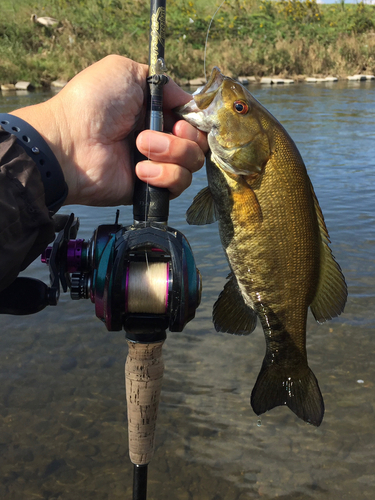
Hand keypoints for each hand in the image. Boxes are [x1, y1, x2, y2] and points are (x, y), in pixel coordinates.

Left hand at [10, 55, 207, 205]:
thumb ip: (161, 81)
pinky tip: (138, 170)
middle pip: (198, 143)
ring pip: (192, 163)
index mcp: (155, 112)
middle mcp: (159, 138)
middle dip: (183, 137)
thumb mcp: (125, 71)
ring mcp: (157, 164)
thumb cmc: (92, 104)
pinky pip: (178, 185)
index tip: (181, 118)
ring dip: (170, 152)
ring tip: (139, 146)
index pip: (193, 119)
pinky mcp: (151, 188)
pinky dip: (163, 175)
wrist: (69, 144)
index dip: (194, 119)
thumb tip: (186, 102)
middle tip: (155, 132)